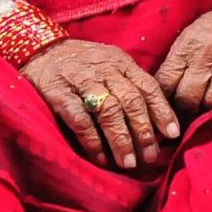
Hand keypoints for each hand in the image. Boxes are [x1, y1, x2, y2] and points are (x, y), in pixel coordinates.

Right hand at [21, 38, 179, 170]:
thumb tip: (156, 119)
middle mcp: (103, 69)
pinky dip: (92, 140)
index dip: (162, 111)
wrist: (38, 48)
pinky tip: (100, 158)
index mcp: (119, 61)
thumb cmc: (79, 62)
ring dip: (121, 139)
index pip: (147, 86)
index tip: (173, 134)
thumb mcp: (108, 62)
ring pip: (108, 110)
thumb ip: (129, 83)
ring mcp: (80, 80)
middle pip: (131, 101)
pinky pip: (79, 119)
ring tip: (128, 163)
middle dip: (144, 131)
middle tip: (150, 157)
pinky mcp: (57, 92)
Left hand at [156, 8, 211, 119]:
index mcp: (188, 44)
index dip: (163, 99)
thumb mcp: (193, 34)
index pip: (166, 81)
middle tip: (185, 116)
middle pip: (187, 98)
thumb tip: (162, 91)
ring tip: (205, 112)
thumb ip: (179, 60)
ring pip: (211, 103)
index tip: (165, 108)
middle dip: (185, 110)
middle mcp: (207, 54)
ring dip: (207, 110)